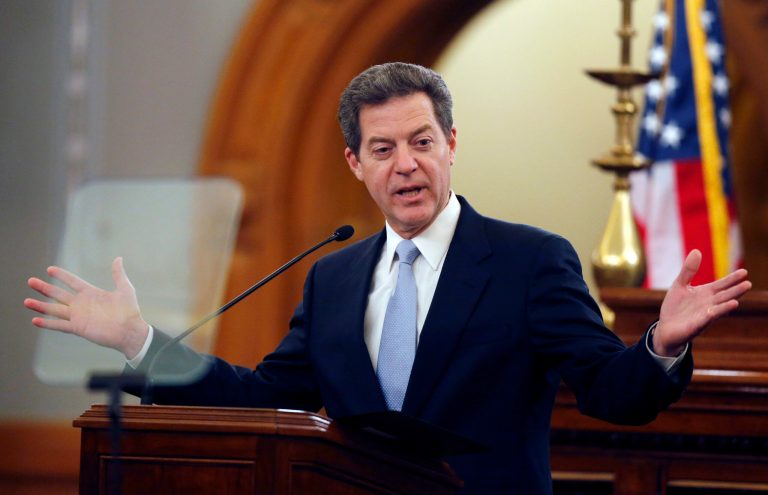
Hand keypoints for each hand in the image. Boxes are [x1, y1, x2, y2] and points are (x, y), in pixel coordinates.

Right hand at [24, 257, 148, 358]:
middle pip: (59, 294)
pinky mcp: (78, 328)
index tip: (50, 269)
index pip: (72, 282)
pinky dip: (47, 323)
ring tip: (26, 301)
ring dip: (40, 306)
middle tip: (30, 281)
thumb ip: (118, 274)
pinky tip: (35, 320)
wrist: (130, 331)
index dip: (62, 276)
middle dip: (44, 288)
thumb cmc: (129, 311)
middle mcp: (82, 304)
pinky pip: (59, 325)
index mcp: (91, 293)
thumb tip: (118, 258)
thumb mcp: (124, 289)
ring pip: (55, 309)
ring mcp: (78, 316)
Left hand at [654, 249, 750, 356]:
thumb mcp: (680, 284)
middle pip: (724, 296)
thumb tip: (696, 251)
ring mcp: (704, 315)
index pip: (722, 285)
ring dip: (727, 304)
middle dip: (735, 290)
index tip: (744, 271)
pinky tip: (717, 311)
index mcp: (705, 293)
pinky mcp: (696, 325)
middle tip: (748, 283)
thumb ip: (688, 270)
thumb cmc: (675, 307)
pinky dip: (712, 314)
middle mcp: (708, 304)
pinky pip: (706, 319)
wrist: (665, 328)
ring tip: (737, 300)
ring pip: (718, 308)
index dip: (732, 279)